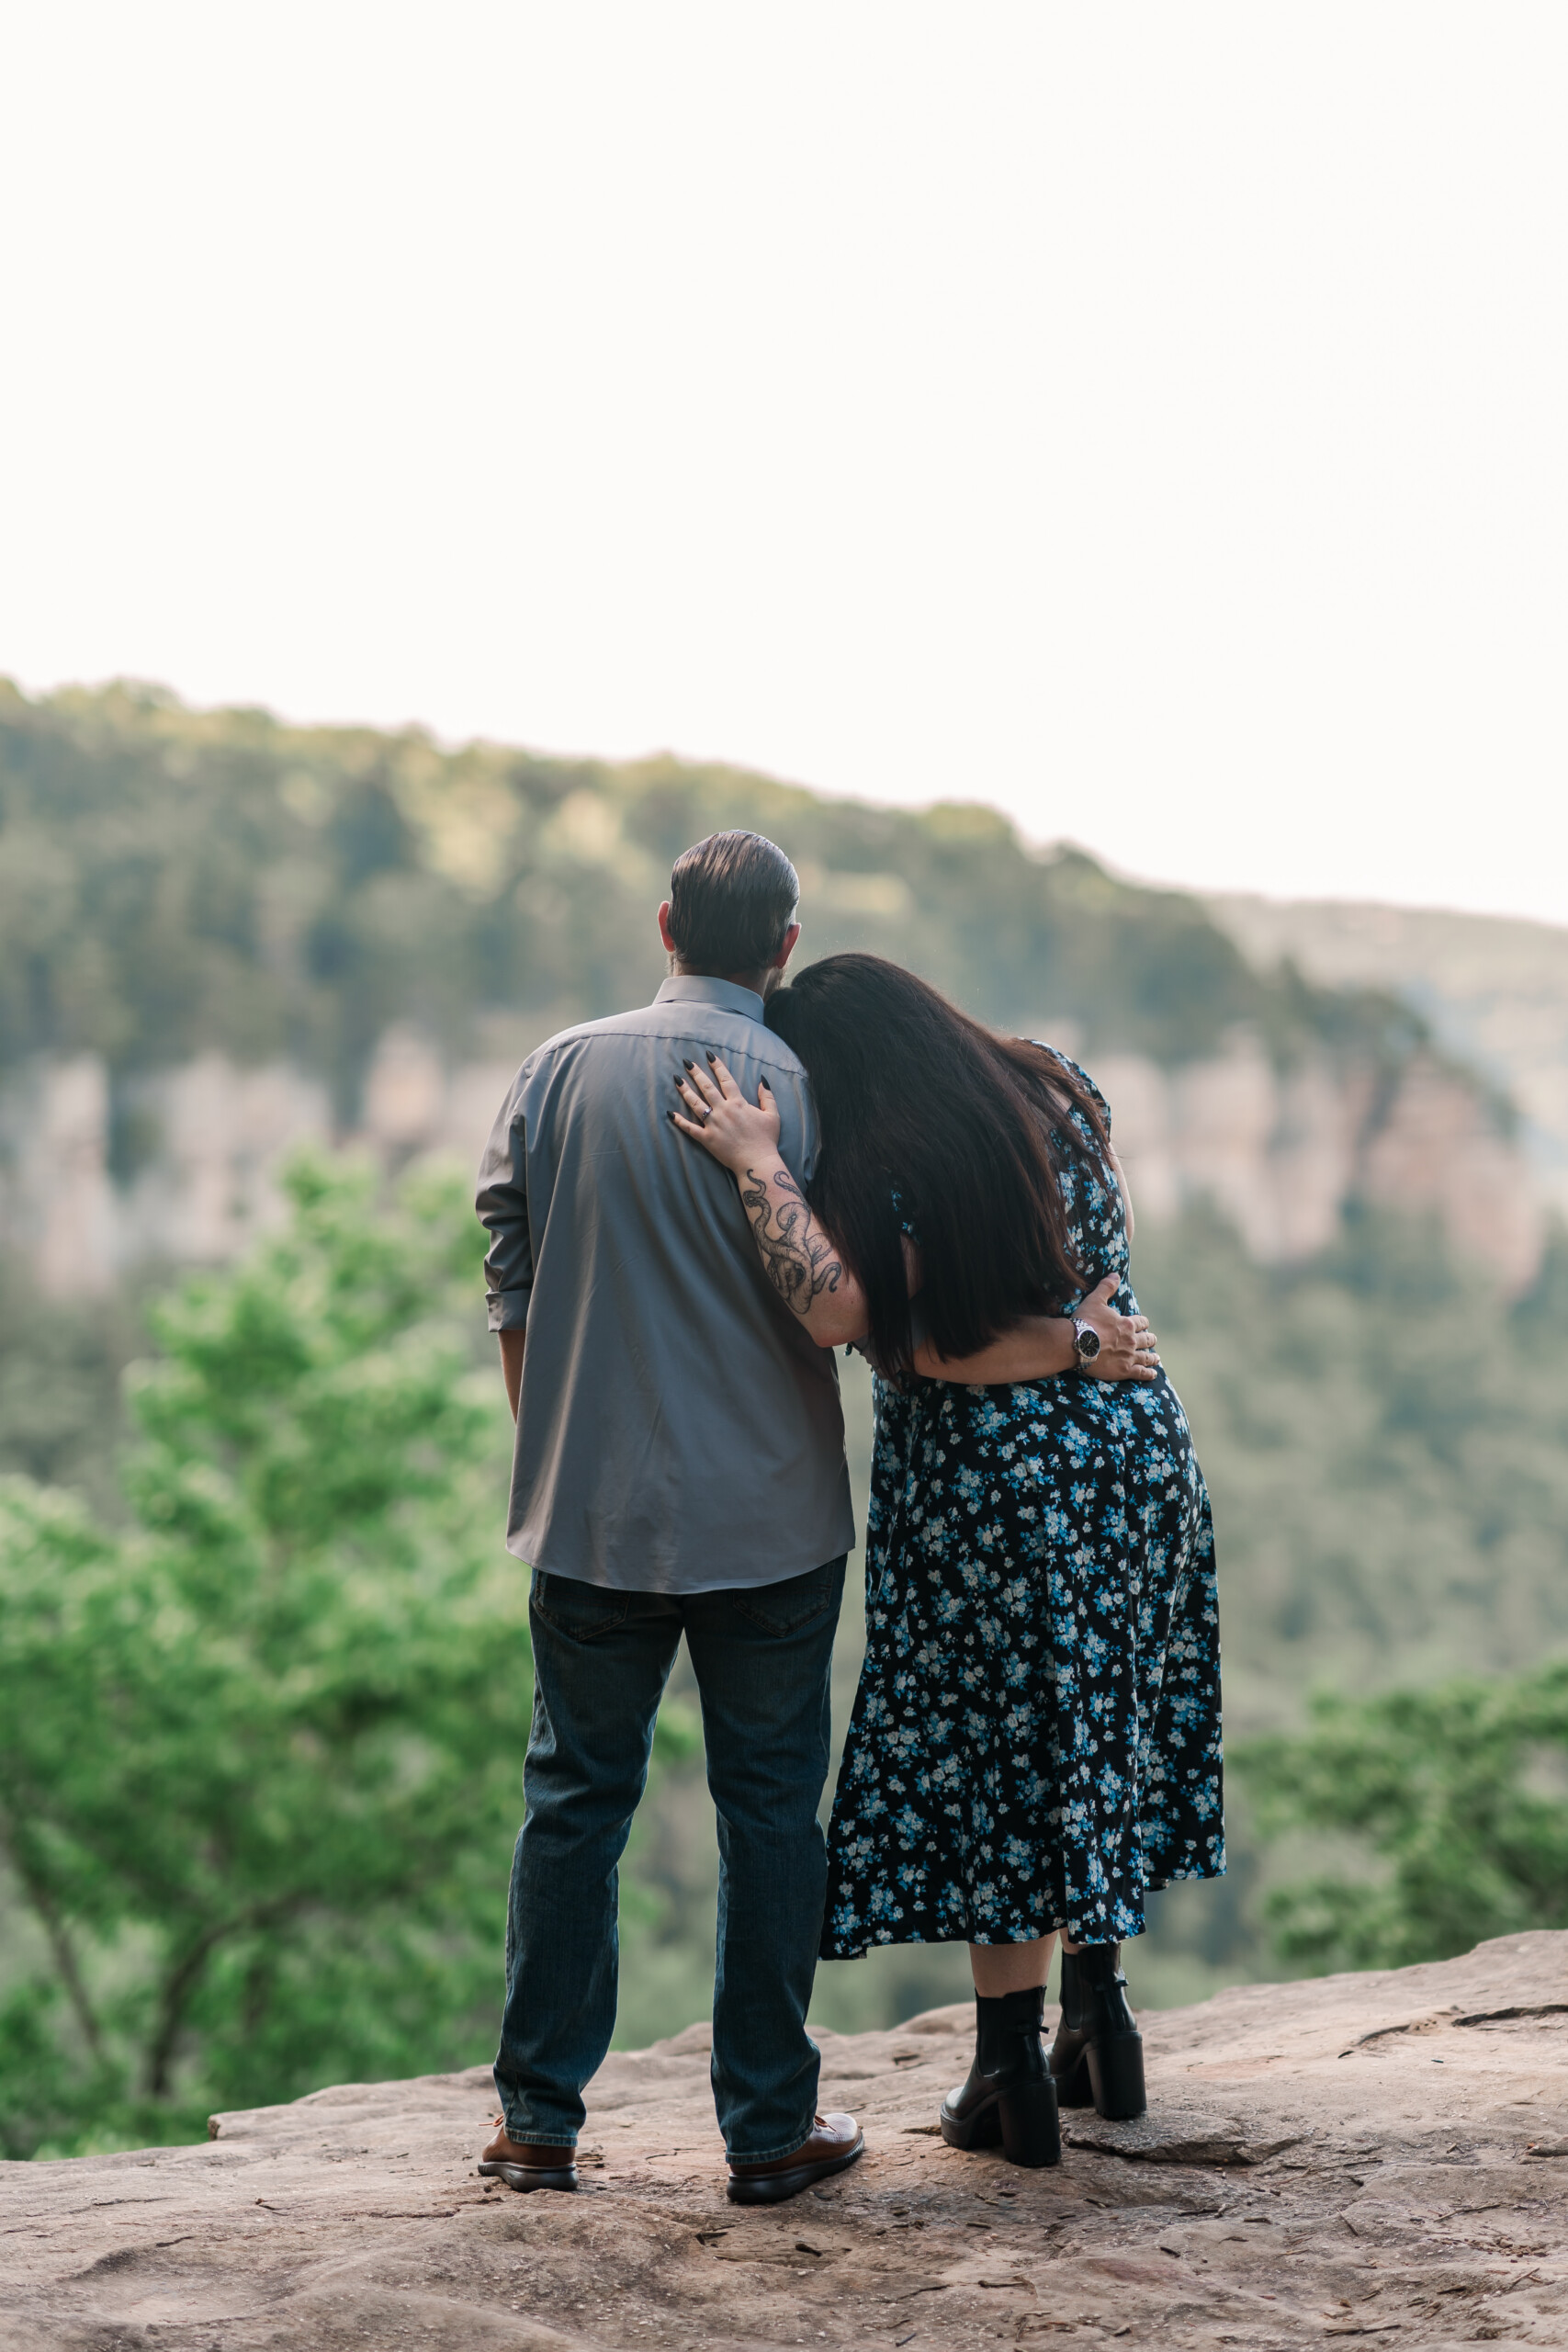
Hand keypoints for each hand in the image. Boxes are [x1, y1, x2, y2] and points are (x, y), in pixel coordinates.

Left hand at [670, 1052, 780, 1174]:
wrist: (758, 1162)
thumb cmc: (766, 1140)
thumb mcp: (773, 1115)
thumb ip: (767, 1096)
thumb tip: (762, 1080)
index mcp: (738, 1103)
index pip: (726, 1079)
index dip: (717, 1066)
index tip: (709, 1055)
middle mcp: (723, 1111)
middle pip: (706, 1087)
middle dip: (696, 1073)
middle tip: (687, 1062)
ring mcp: (713, 1125)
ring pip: (695, 1104)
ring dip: (685, 1090)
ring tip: (676, 1080)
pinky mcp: (707, 1139)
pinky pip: (690, 1128)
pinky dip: (679, 1121)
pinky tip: (670, 1113)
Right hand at [1076, 1272, 1160, 1382]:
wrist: (1077, 1343)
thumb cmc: (1085, 1321)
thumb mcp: (1095, 1300)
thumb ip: (1107, 1287)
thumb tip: (1116, 1274)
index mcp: (1126, 1324)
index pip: (1141, 1322)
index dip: (1143, 1323)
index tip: (1143, 1324)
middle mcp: (1131, 1340)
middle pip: (1146, 1340)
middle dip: (1150, 1339)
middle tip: (1152, 1340)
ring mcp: (1129, 1356)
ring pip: (1146, 1357)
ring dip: (1152, 1357)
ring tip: (1156, 1358)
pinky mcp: (1124, 1370)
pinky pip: (1141, 1373)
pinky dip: (1148, 1373)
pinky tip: (1153, 1374)